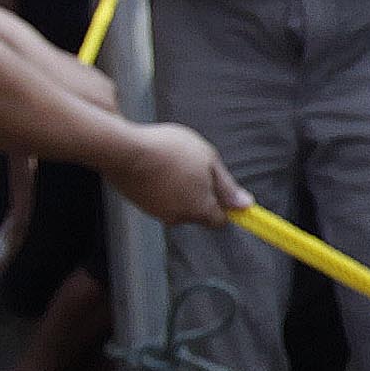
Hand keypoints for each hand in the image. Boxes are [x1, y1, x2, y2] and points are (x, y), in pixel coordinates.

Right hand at [105, 123, 251, 233]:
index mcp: (199, 209)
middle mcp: (178, 217)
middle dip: (199, 193)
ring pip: (176, 203)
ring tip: (172, 162)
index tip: (223, 190)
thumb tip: (245, 205)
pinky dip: (160, 185)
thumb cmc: (169, 151)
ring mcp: (156, 212)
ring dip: (179, 188)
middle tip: (195, 166)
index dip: (224, 205)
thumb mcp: (209, 160)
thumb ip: (226, 186)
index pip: (219, 220)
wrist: (125, 150)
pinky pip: (158, 197)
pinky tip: (156, 166)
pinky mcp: (139, 203)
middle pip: (197, 212)